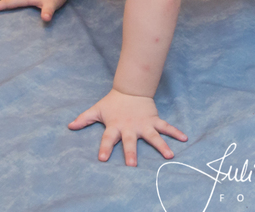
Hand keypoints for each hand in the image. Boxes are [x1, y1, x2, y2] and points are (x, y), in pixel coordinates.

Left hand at [69, 88, 186, 165]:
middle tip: (132, 164)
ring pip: (153, 136)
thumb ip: (84, 119)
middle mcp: (130, 127)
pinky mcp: (154, 120)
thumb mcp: (97, 110)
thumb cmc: (113, 102)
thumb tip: (69, 126)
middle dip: (131, 152)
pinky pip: (166, 127)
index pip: (107, 138)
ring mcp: (144, 124)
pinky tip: (184, 138)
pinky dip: (175, 132)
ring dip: (161, 146)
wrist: (131, 88)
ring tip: (169, 155)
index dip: (104, 148)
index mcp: (115, 126)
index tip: (102, 158)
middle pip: (130, 141)